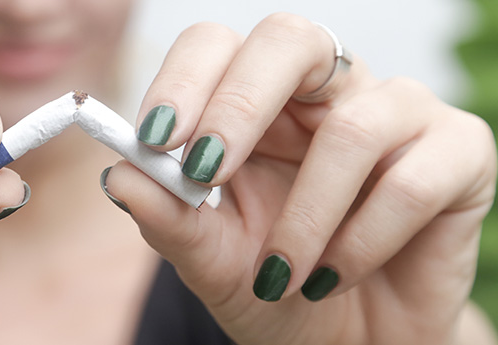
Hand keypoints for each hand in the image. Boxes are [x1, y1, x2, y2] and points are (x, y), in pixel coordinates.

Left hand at [105, 13, 496, 343]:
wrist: (350, 344)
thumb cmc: (277, 288)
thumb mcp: (210, 260)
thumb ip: (168, 218)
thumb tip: (119, 176)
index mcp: (256, 104)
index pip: (216, 46)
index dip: (184, 81)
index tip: (155, 140)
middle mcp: (326, 93)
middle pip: (289, 39)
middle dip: (238, 105)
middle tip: (206, 170)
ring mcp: (397, 114)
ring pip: (355, 127)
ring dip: (306, 216)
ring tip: (280, 276)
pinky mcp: (458, 153)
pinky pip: (411, 181)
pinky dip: (363, 241)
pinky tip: (336, 275)